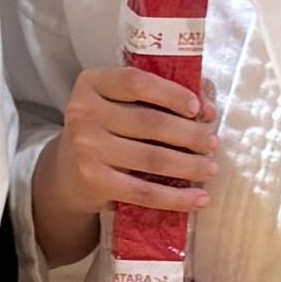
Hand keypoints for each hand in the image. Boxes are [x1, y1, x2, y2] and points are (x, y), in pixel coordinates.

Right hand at [32, 62, 219, 262]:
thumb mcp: (122, 102)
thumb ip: (161, 93)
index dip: (172, 94)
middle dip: (190, 135)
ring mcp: (86, 148)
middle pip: (151, 123)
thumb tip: (208, 109)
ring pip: (152, 158)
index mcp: (92, 83)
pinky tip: (198, 199)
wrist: (68, 172)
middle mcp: (83, 113)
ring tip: (210, 169)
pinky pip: (143, 191)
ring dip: (190, 166)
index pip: (136, 81)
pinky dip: (176, 198)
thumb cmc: (107, 128)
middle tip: (212, 143)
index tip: (198, 109)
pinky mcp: (94, 181)